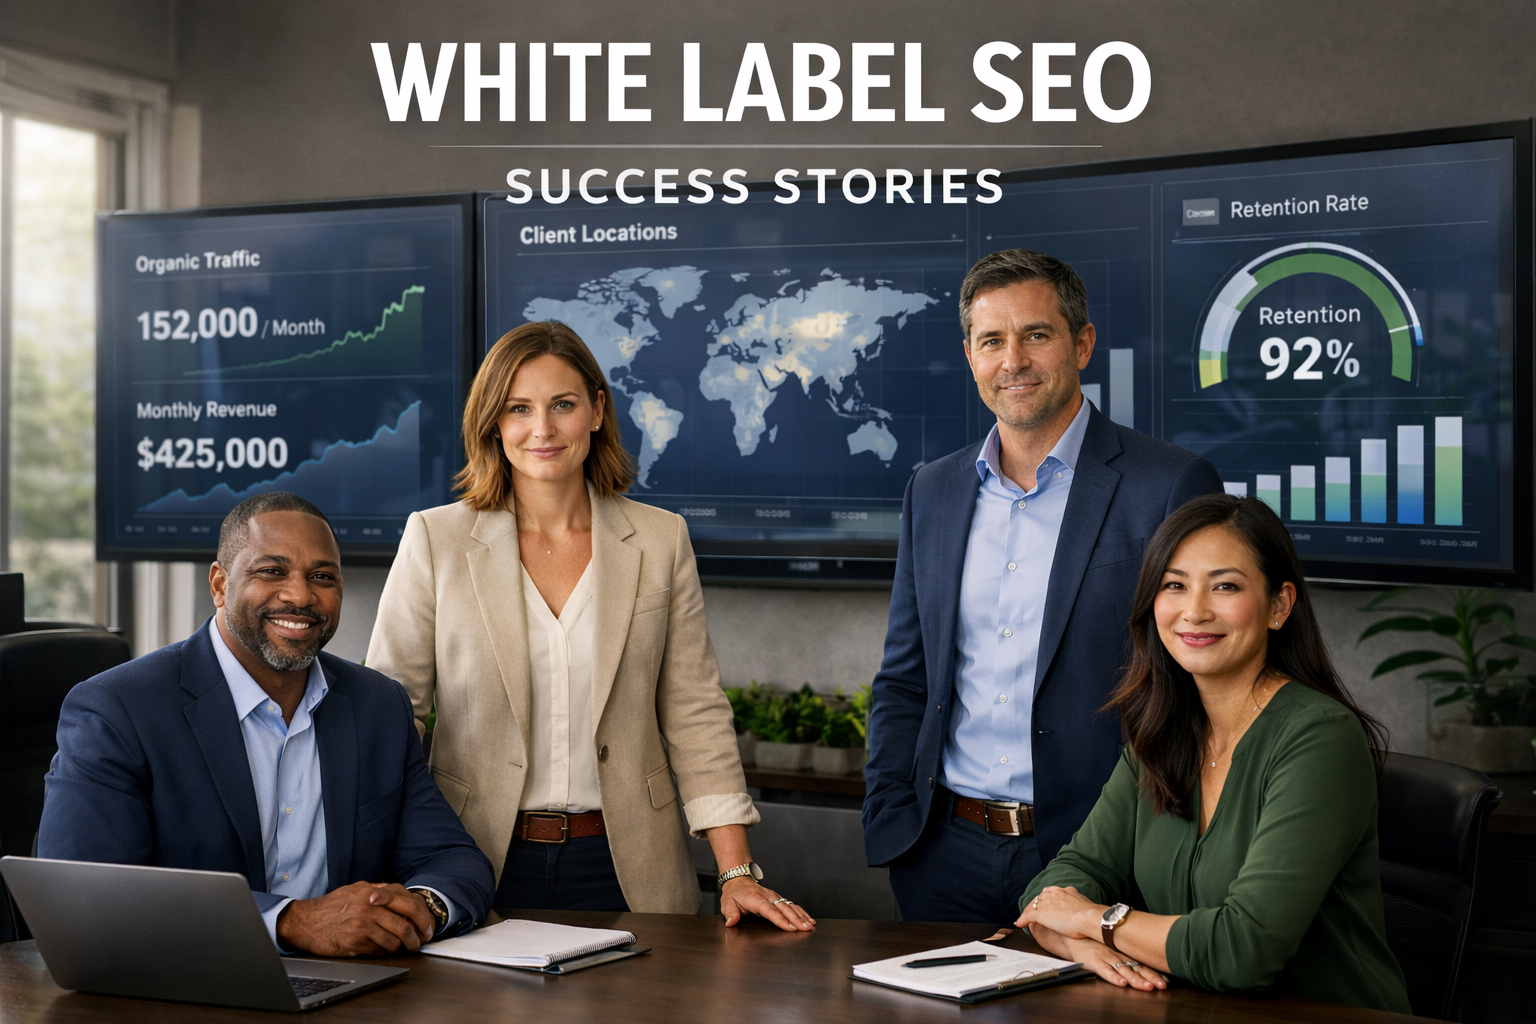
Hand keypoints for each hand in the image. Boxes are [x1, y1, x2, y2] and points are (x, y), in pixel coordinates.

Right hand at [276, 881, 436, 955]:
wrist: (307, 922)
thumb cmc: (332, 906)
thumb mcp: (357, 890)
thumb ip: (379, 891)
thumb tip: (401, 895)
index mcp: (373, 893)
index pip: (408, 902)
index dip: (422, 916)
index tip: (426, 926)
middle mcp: (370, 908)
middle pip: (405, 924)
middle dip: (417, 936)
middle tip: (420, 941)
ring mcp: (363, 926)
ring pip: (395, 940)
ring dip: (403, 947)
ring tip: (404, 948)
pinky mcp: (356, 943)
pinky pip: (379, 950)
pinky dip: (385, 952)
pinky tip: (384, 950)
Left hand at [719, 877, 815, 931]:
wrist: (739, 880)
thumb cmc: (734, 894)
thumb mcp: (727, 903)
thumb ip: (730, 913)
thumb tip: (731, 921)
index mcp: (756, 899)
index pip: (769, 911)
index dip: (780, 919)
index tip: (789, 927)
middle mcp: (768, 896)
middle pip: (784, 909)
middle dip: (796, 919)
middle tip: (805, 929)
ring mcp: (775, 897)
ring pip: (791, 906)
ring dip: (801, 916)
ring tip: (810, 926)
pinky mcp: (779, 899)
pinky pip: (792, 905)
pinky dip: (802, 913)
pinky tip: (809, 920)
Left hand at [1016, 885, 1104, 940]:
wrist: (1090, 918)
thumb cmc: (1092, 915)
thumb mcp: (1085, 905)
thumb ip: (1081, 905)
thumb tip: (1085, 910)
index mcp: (1065, 891)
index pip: (1051, 892)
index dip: (1046, 899)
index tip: (1046, 904)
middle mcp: (1054, 894)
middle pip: (1039, 898)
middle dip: (1035, 905)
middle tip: (1033, 912)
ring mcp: (1047, 904)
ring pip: (1032, 906)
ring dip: (1028, 912)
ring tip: (1024, 918)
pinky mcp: (1041, 914)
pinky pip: (1028, 916)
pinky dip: (1022, 920)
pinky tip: (1020, 924)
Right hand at [1044, 925, 1166, 991]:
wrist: (1070, 934)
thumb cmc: (1091, 941)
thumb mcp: (1109, 945)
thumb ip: (1122, 951)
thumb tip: (1139, 958)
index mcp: (1121, 951)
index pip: (1140, 962)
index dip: (1154, 971)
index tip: (1166, 978)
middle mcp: (1116, 954)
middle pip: (1136, 967)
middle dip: (1150, 977)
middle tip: (1162, 984)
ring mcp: (1105, 957)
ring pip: (1123, 970)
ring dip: (1136, 979)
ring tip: (1146, 986)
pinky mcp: (1092, 960)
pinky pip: (1104, 970)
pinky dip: (1113, 977)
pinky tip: (1121, 983)